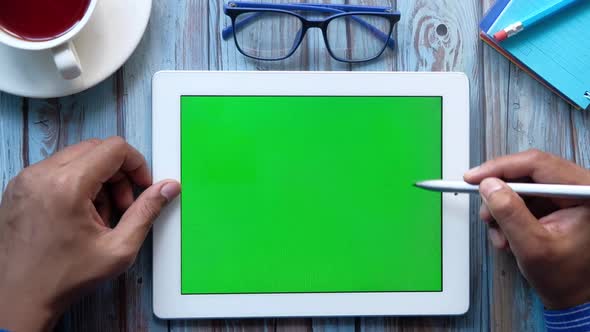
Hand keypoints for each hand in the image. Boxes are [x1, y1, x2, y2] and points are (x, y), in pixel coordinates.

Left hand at [0, 137, 180, 330]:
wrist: (18, 297)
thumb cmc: (61, 278)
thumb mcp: (118, 248)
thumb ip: (146, 212)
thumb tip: (166, 188)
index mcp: (66, 186)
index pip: (114, 148)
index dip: (137, 164)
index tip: (142, 184)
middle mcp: (41, 175)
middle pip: (96, 149)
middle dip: (118, 173)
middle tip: (122, 205)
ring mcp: (26, 180)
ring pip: (77, 157)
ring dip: (97, 179)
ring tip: (99, 215)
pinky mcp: (19, 187)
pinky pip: (57, 169)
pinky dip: (76, 183)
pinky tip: (79, 214)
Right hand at [465, 149, 589, 309]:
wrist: (576, 298)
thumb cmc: (567, 278)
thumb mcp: (533, 247)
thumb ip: (510, 214)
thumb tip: (489, 186)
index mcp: (585, 192)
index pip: (537, 164)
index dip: (500, 168)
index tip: (474, 178)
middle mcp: (579, 188)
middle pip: (528, 173)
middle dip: (500, 193)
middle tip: (484, 210)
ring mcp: (568, 196)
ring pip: (523, 186)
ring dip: (503, 208)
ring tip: (499, 233)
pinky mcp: (557, 204)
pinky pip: (525, 199)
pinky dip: (509, 215)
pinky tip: (508, 235)